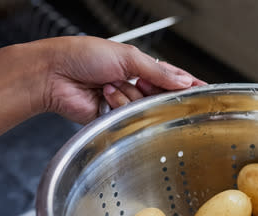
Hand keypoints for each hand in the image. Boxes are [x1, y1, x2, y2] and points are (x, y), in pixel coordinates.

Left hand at [34, 36, 205, 123]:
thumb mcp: (126, 56)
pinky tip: (104, 96)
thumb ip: (157, 71)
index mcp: (137, 65)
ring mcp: (122, 101)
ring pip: (143, 107)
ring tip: (109, 85)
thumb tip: (181, 81)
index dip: (186, 84)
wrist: (54, 74)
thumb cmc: (81, 56)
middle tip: (139, 82)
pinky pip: (127, 117)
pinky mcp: (112, 118)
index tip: (204, 90)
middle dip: (151, 90)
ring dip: (127, 95)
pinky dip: (117, 106)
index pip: (170, 76)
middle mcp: (132, 84)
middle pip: (159, 95)